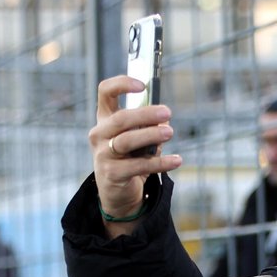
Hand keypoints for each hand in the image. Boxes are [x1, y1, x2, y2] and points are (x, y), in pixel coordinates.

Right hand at [89, 76, 179, 234]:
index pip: (105, 92)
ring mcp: (103, 154)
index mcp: (105, 119)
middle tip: (167, 112)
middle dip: (145, 114)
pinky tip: (177, 160)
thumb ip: (148, 126)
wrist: (118, 192)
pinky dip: (160, 162)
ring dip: (151, 135)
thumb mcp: (138, 138)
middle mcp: (99, 134)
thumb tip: (164, 117)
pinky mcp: (112, 174)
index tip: (143, 85)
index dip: (121, 84)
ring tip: (170, 132)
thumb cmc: (130, 158)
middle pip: (120, 119)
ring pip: (127, 141)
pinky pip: (138, 166)